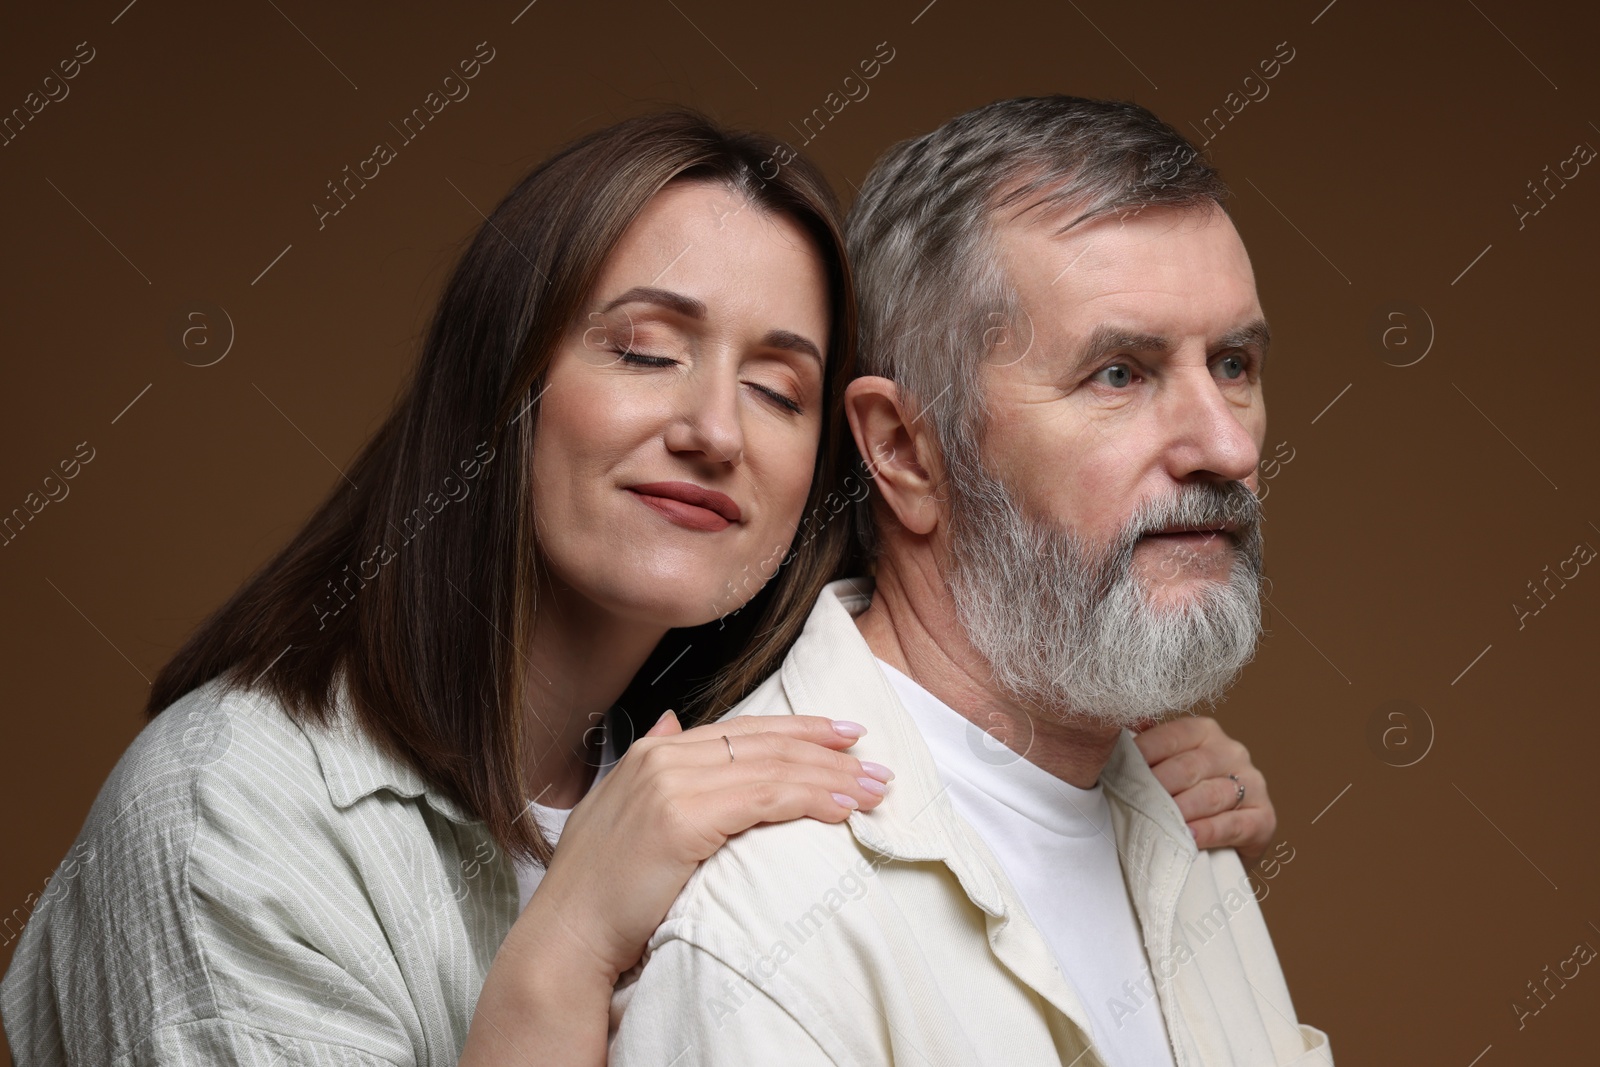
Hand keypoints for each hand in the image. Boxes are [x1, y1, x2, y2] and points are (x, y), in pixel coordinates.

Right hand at [463, 712, 892, 1065]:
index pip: (743, 730)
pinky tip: (843, 809)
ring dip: (833, 777)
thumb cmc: (596, 890)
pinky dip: (812, 799)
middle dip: (827, 750)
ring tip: (875, 789)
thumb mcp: (618, 808)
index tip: (843, 734)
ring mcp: (670, 783)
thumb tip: (672, 722)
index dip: (799, 729)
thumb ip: (652, 763)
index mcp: (651, 752)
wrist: (566, 937)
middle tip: (876, 762)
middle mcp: (662, 756)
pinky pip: (766, 798)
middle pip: (765, 743)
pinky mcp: (683, 817)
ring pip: (773, 768)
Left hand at [1132, 715, 1274, 868]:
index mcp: (1205, 732)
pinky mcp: (1264, 818)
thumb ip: (1145, 751)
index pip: (1172, 735)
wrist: (1220, 846)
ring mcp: (1252, 784)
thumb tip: (1117, 736)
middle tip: (1131, 801)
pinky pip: (1233, 824)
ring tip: (1158, 822)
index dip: (1143, 753)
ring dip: (1181, 810)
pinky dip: (1208, 832)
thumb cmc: (1183, 801)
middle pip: (1190, 766)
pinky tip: (1188, 838)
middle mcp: (1232, 752)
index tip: (1116, 769)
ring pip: (1212, 794)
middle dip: (1157, 785)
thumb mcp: (1165, 771)